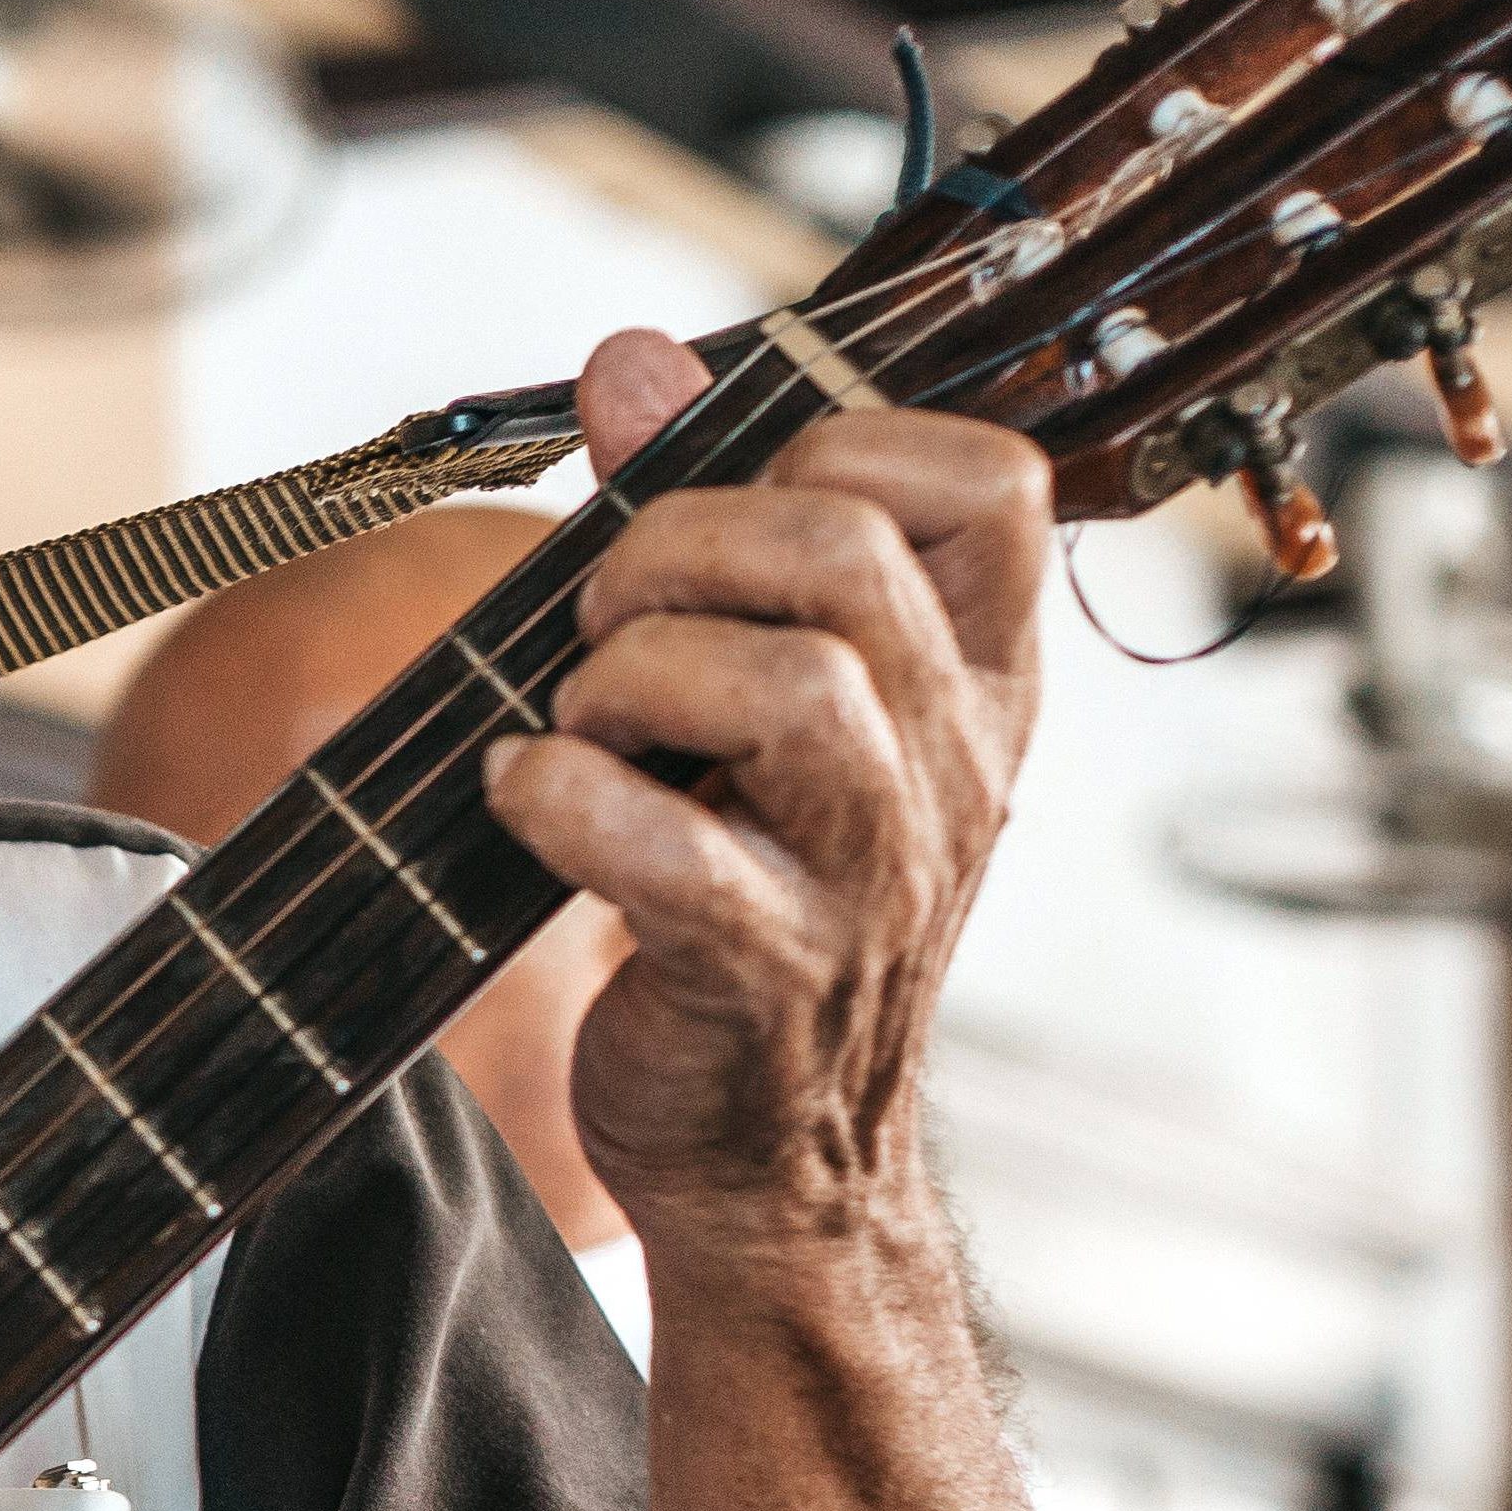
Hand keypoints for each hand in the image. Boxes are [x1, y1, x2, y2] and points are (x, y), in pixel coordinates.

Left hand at [491, 327, 1050, 1246]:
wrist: (774, 1155)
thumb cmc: (754, 899)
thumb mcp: (756, 701)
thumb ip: (706, 519)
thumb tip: (633, 355)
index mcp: (975, 678)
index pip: (988, 479)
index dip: (841, 444)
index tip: (734, 509)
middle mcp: (952, 762)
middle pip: (847, 554)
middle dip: (677, 547)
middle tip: (600, 625)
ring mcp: (874, 870)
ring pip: (790, 685)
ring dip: (631, 674)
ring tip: (582, 724)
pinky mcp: (770, 968)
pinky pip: (673, 848)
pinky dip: (561, 801)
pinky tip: (523, 802)